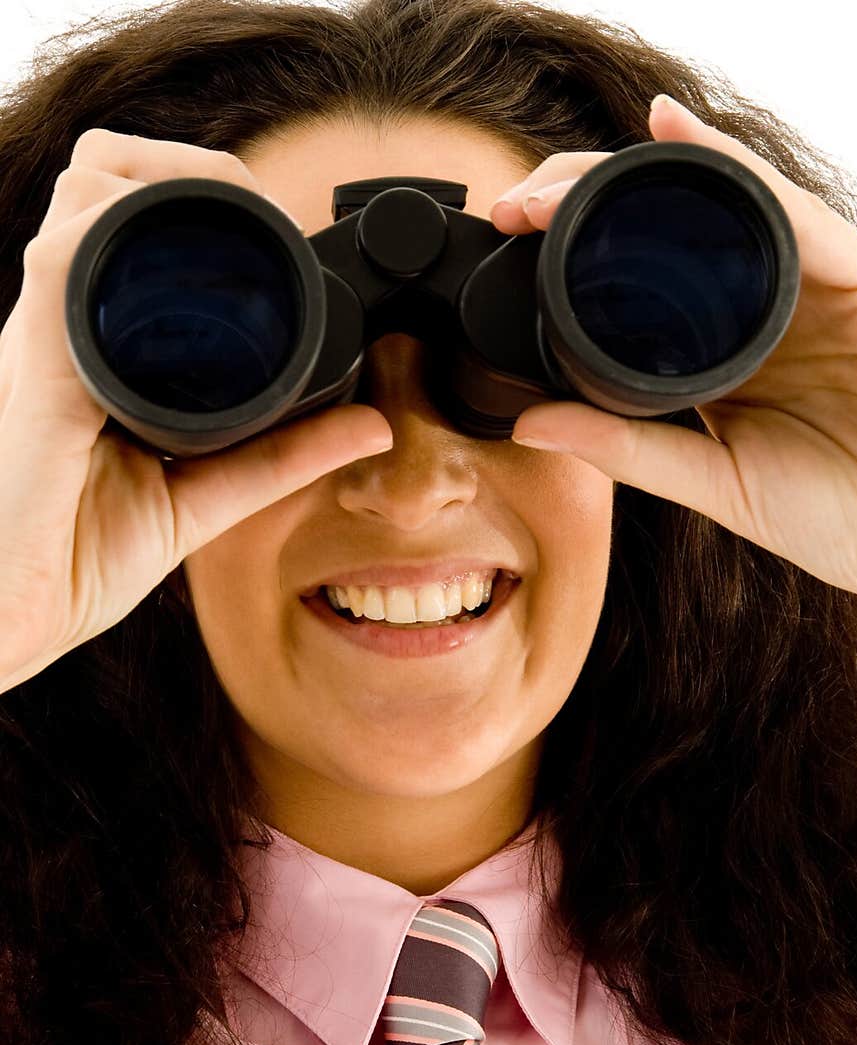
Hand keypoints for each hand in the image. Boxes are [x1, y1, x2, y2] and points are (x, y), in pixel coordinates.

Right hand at [0, 129, 392, 693]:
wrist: (10, 616)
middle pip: (106, 177)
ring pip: (89, 191)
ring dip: (163, 174)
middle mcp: (65, 326)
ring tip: (238, 203)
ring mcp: (45, 334)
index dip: (198, 197)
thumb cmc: (75, 558)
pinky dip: (119, 222)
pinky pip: (65, 259)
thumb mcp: (200, 499)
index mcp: (96, 348)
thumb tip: (371, 426)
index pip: (131, 224)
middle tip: (258, 207)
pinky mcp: (33, 360)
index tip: (272, 227)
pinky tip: (176, 231)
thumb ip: (280, 459)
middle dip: (185, 167)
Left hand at [491, 95, 856, 601]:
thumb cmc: (839, 514)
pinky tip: (672, 136)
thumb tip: (531, 425)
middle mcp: (761, 303)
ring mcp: (807, 284)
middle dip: (586, 201)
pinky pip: (788, 211)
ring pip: (717, 202)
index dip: (574, 252)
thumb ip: (631, 451)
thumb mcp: (719, 484)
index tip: (509, 243)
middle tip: (516, 206)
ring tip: (561, 179)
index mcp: (723, 349)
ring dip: (634, 178)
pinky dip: (731, 168)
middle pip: (667, 225)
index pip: (642, 279)